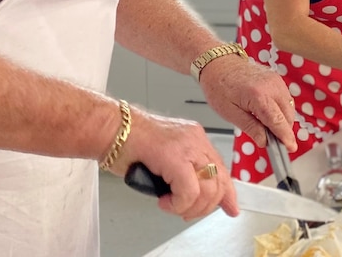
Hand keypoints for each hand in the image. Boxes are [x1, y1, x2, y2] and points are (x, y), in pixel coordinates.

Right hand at [112, 106, 237, 221]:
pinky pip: (189, 191)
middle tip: (185, 212)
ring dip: (188, 207)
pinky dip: (177, 204)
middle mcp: (195, 139)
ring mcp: (187, 146)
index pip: (221, 169)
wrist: (111, 129)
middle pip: (218, 182)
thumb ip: (185, 172)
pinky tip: (164, 201)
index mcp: (195, 138)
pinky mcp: (174, 156)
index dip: (227, 194)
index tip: (230, 208)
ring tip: (169, 204)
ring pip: (207, 189)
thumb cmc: (129, 144)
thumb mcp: (166, 158)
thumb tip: (195, 196)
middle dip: (204, 206)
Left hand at [198, 56, 296, 152]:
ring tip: (267, 127)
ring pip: (289, 107)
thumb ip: (250, 127)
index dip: (285, 137)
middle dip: (283, 130)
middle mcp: (271, 86)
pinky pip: (285, 98)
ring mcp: (275, 80)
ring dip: (283, 120)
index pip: (278, 122)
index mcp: (259, 96)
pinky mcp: (276, 78)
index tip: (290, 148)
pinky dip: (281, 109)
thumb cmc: (219, 86)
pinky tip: (268, 114)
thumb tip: (264, 141)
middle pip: (287, 116)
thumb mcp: (230, 113)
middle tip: (273, 142)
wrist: (217, 63)